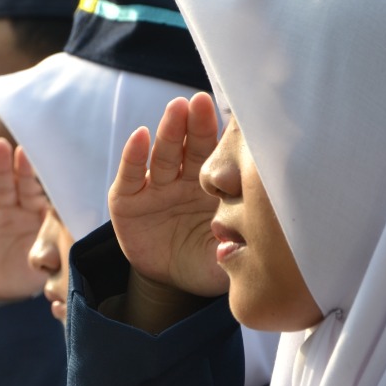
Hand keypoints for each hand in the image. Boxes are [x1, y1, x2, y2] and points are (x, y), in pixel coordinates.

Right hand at [0, 139, 47, 300]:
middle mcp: (5, 204)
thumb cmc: (27, 271)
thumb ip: (51, 243)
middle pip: (3, 182)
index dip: (25, 171)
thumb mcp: (42, 260)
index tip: (25, 153)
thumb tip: (63, 231)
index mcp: (29, 208)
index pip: (28, 187)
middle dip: (1, 165)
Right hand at [108, 93, 226, 297]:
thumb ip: (241, 245)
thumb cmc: (208, 264)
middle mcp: (183, 181)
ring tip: (176, 109)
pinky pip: (131, 176)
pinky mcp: (127, 201)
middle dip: (195, 123)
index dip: (222, 135)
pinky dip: (133, 156)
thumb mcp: (229, 255)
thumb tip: (258, 238)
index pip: (217, 156)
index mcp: (212, 188)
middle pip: (189, 147)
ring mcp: (155, 188)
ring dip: (169, 131)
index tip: (233, 115)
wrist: (172, 284)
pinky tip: (140, 136)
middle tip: (201, 101)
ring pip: (163, 155)